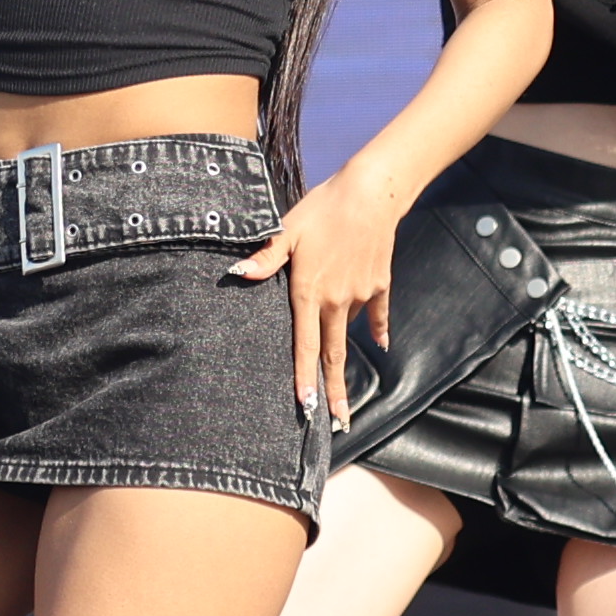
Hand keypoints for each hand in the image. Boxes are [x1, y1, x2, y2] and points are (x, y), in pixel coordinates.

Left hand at [232, 170, 411, 417]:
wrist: (371, 193)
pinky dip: (377, 330)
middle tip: (339, 422)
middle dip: (336, 392)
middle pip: (334, 356)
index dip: (304, 378)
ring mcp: (361, 295)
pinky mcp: (379, 285)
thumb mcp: (287, 230)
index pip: (305, 345)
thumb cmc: (322, 208)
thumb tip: (235, 275)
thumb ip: (264, 258)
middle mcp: (337, 301)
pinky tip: (380, 346)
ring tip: (339, 383)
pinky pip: (378, 315)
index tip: (306, 406)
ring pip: (348, 330)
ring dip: (343, 352)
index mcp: (310, 292)